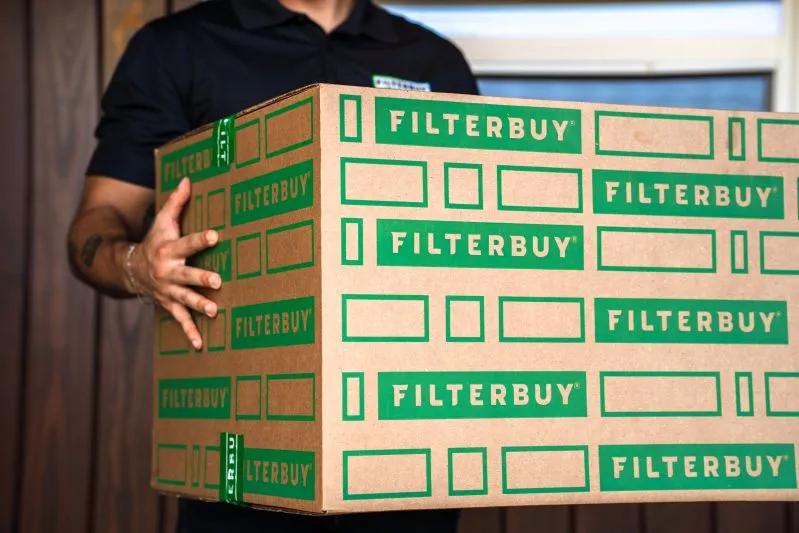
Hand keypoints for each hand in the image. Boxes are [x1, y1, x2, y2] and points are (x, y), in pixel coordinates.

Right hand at [128, 177, 220, 348]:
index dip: (201, 238)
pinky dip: (190, 332)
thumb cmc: (156, 241)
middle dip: (200, 278)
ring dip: (199, 305)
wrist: (129, 269)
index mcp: (169, 249)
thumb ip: (177, 202)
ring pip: (185, 299)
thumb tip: (188, 178)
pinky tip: (201, 344)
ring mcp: (168, 290)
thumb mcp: (162, 221)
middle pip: (186, 274)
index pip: (187, 242)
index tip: (216, 234)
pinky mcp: (169, 304)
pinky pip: (180, 320)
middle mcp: (167, 271)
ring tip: (215, 311)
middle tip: (217, 281)